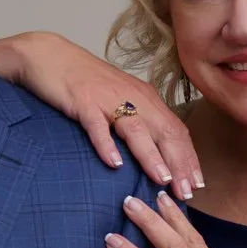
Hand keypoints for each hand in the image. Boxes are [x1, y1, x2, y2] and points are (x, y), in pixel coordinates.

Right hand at [0, 31, 203, 197]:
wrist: (48, 55)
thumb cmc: (84, 82)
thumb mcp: (119, 100)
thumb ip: (137, 122)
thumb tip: (155, 155)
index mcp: (144, 98)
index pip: (176, 130)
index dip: (189, 158)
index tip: (198, 185)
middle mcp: (132, 96)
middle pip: (163, 131)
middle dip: (178, 163)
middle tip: (186, 192)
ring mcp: (107, 98)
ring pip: (137, 129)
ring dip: (151, 156)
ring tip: (162, 180)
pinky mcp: (82, 101)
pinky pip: (97, 125)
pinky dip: (107, 145)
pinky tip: (114, 164)